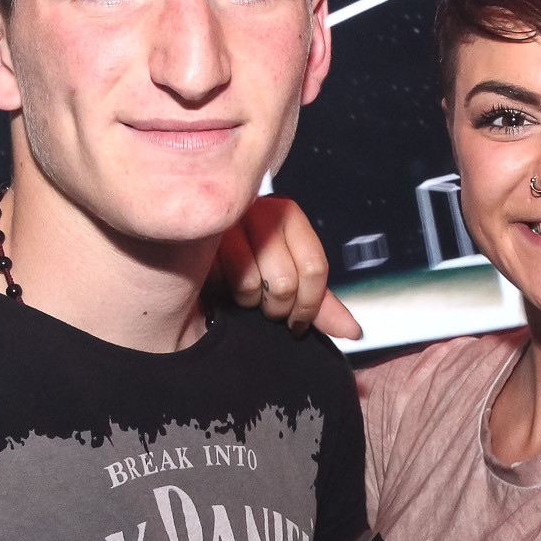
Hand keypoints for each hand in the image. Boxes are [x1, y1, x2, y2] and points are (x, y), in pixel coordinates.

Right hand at [213, 197, 362, 339]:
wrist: (188, 251)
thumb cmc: (243, 262)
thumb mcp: (287, 277)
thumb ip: (320, 303)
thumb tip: (352, 330)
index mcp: (288, 215)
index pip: (315, 268)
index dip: (308, 306)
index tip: (298, 322)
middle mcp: (263, 210)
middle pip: (285, 282)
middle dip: (275, 308)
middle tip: (264, 305)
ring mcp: (230, 220)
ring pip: (253, 284)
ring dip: (246, 300)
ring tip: (239, 289)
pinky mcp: (202, 238)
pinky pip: (222, 282)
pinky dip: (222, 291)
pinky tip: (220, 279)